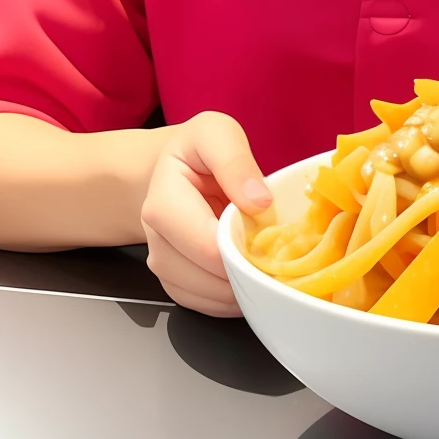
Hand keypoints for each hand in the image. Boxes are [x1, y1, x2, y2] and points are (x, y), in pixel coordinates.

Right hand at [141, 111, 271, 315]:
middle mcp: (157, 242)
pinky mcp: (176, 282)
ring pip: (209, 298)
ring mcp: (164, 266)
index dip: (246, 248)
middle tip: (280, 252)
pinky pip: (207, 305)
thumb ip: (235, 161)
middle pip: (209, 278)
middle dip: (250, 270)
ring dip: (245, 287)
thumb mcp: (215, 133)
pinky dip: (235, 297)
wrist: (172, 169)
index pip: (207, 247)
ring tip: (268, 261)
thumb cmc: (196, 151)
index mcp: (163, 204)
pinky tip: (252, 274)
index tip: (276, 235)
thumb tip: (259, 201)